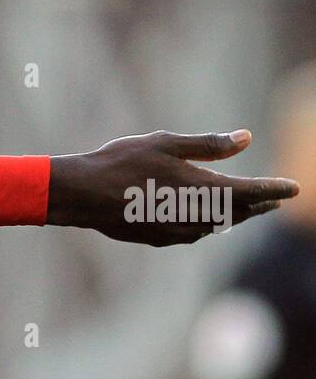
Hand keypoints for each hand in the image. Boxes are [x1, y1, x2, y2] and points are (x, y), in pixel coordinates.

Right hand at [46, 130, 298, 245]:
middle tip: (276, 199)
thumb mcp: (165, 143)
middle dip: (259, 204)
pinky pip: (196, 232)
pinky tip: (207, 218)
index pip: (250, 192)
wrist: (84, 195)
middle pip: (238, 212)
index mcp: (200, 188)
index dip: (274, 189)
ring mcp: (179, 232)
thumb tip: (246, 139)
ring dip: (236, 215)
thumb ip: (208, 144)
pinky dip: (210, 223)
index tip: (295, 187)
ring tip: (248, 207)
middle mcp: (195, 216)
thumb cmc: (121, 162)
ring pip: (218, 225)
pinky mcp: (163, 239)